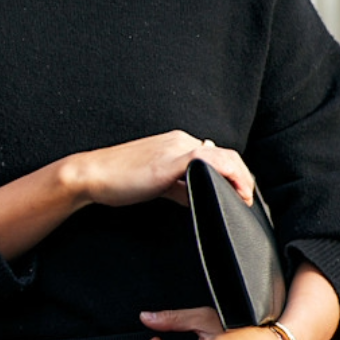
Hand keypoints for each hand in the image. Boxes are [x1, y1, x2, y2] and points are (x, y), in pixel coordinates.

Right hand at [65, 130, 253, 208]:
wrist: (93, 175)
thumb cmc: (118, 181)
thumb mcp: (157, 184)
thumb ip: (179, 187)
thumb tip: (197, 196)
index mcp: (176, 143)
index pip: (215, 155)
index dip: (233, 174)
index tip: (239, 193)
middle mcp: (180, 140)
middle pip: (225, 155)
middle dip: (241, 177)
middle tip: (246, 199)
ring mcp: (176, 147)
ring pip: (223, 156)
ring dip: (240, 177)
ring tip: (244, 197)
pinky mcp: (171, 160)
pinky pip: (209, 161)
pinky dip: (228, 175)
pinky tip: (233, 192)